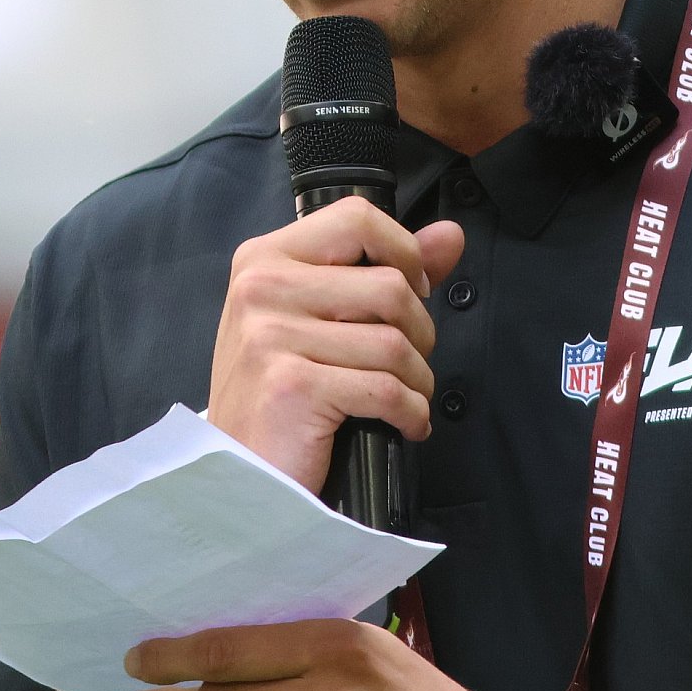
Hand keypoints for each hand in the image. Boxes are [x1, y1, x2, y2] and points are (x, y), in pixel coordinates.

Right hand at [208, 199, 465, 491]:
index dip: (404, 253)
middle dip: (419, 331)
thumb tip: (451, 235)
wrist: (240, 473)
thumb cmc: (283, 392)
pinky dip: (411, 413)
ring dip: (418, 380)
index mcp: (265, 257)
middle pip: (390, 285)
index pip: (357, 217)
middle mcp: (262, 287)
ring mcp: (271, 336)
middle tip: (406, 362)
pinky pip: (387, 389)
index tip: (411, 291)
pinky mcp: (292, 386)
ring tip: (404, 397)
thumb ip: (388, 268)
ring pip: (395, 343)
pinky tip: (403, 423)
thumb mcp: (323, 317)